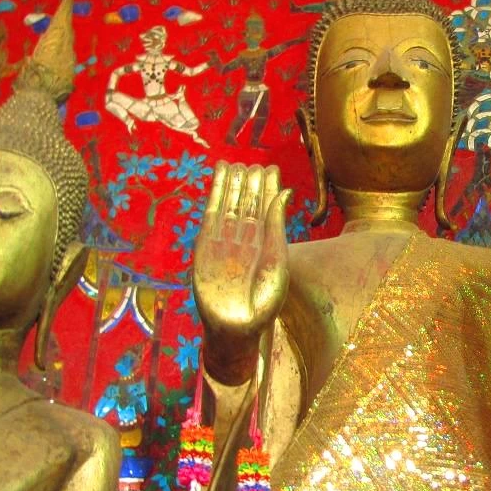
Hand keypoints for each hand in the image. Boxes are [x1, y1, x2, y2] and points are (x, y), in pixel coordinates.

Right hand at [193, 162, 290, 384]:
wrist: (237, 327)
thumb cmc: (263, 302)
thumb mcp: (276, 261)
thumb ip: (276, 227)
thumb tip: (284, 193)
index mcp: (266, 245)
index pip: (266, 210)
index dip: (268, 189)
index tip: (271, 169)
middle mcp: (246, 240)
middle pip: (248, 204)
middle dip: (251, 185)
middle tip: (255, 164)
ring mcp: (225, 241)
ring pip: (230, 205)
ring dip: (233, 185)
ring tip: (236, 164)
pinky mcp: (206, 244)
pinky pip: (212, 213)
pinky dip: (216, 194)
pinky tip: (220, 176)